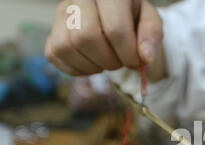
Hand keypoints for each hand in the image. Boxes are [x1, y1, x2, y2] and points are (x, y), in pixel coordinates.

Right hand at [45, 0, 164, 77]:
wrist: (116, 18)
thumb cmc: (133, 20)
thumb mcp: (149, 22)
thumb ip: (151, 36)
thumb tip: (145, 57)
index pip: (114, 28)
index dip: (128, 54)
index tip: (137, 62)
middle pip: (86, 37)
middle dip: (109, 60)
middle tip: (120, 61)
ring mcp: (60, 13)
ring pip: (67, 47)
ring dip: (93, 65)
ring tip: (107, 61)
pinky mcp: (51, 33)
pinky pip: (55, 55)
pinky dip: (78, 69)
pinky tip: (93, 63)